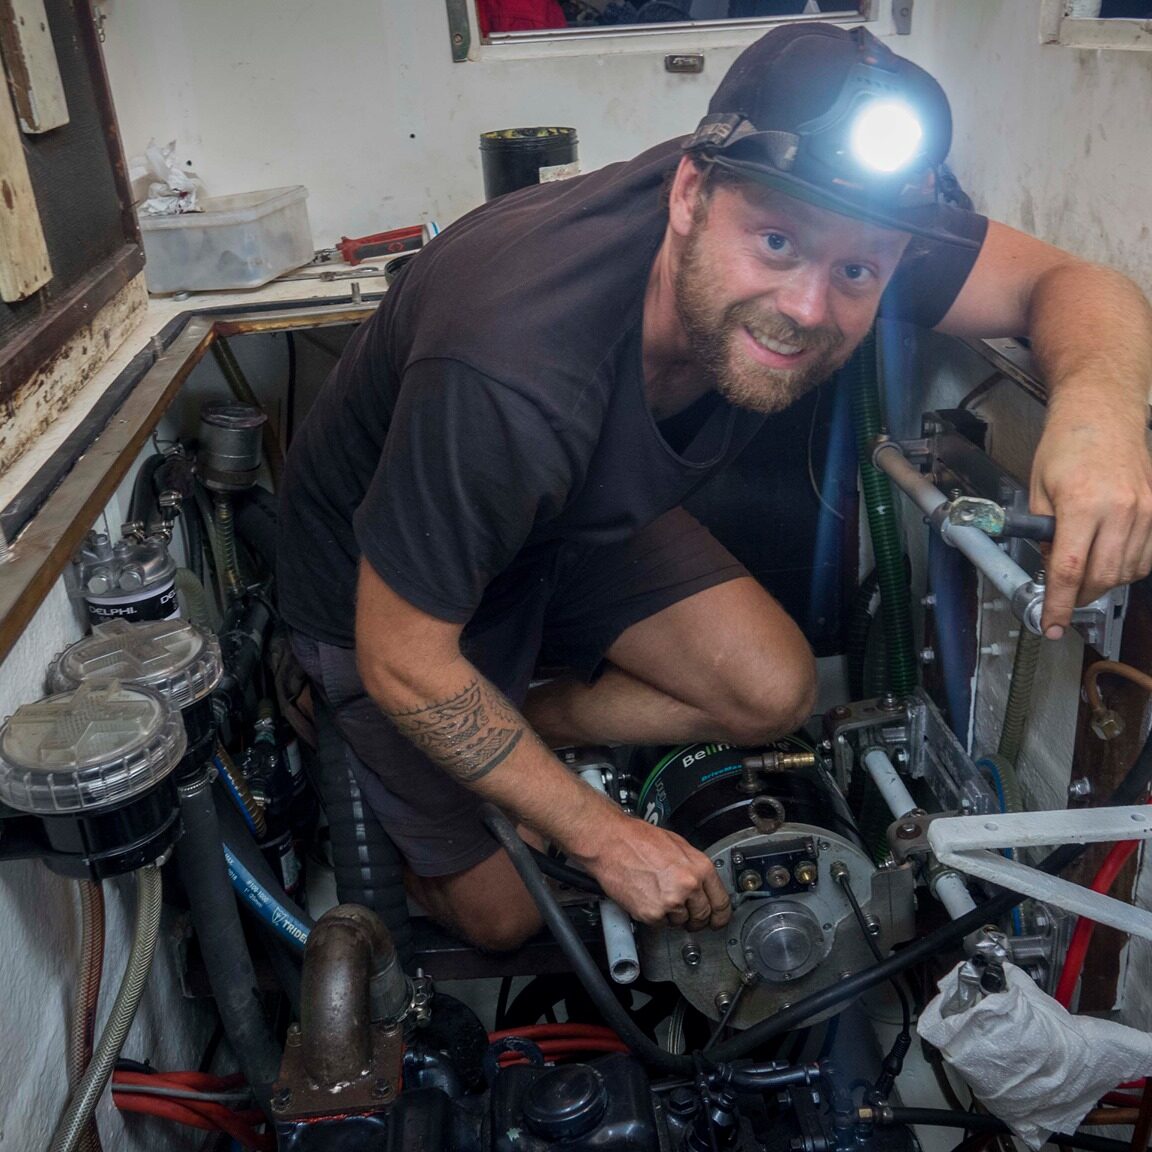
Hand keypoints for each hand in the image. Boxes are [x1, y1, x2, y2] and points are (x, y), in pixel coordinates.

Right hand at [567, 810, 731, 931]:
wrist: (611, 842)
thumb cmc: (639, 839)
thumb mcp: (679, 846)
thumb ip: (695, 869)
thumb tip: (703, 886)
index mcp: (700, 868)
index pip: (722, 903)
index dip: (720, 916)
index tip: (718, 921)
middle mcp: (688, 886)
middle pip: (702, 917)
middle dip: (696, 919)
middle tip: (686, 913)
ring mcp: (670, 902)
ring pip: (680, 922)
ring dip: (673, 916)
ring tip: (659, 895)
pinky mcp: (651, 914)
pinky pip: (660, 924)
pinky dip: (655, 915)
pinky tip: (648, 897)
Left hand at [1030, 411, 1151, 636]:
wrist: (1103, 413)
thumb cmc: (1066, 444)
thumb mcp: (1038, 490)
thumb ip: (1044, 534)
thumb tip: (1051, 569)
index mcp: (1083, 504)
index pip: (1069, 570)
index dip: (1059, 604)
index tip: (1051, 624)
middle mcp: (1121, 510)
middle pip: (1103, 577)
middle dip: (1079, 596)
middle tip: (1064, 598)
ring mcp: (1146, 510)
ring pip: (1128, 571)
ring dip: (1103, 583)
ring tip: (1083, 575)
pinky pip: (1147, 556)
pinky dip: (1127, 568)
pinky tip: (1109, 560)